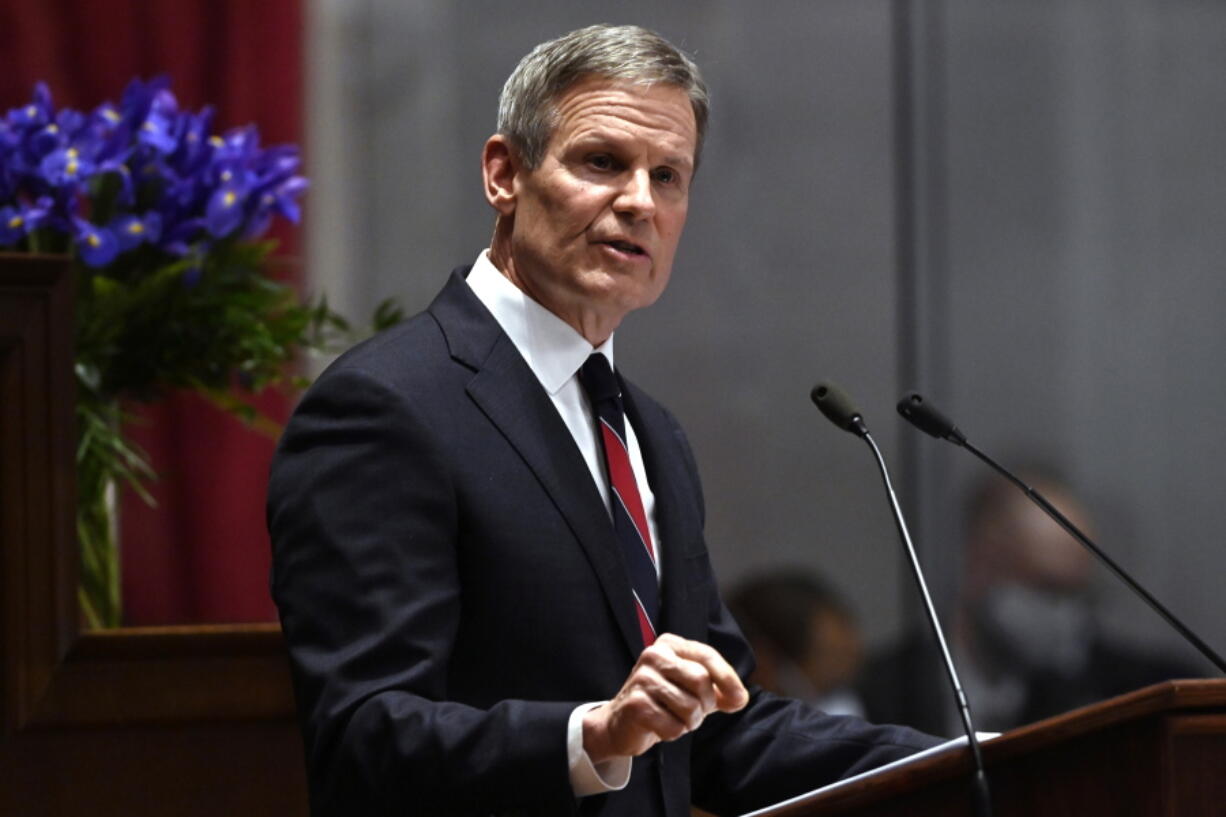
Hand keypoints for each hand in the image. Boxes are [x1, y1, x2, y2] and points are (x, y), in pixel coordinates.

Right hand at [582, 633, 748, 762]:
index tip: (739, 699)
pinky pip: (673, 726)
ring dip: (689, 722)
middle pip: (701, 681)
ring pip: (689, 707)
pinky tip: (660, 726)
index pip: (707, 656)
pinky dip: (673, 732)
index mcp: (670, 644)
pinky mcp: (635, 704)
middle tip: (695, 713)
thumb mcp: (694, 690)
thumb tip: (740, 698)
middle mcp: (653, 655)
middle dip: (705, 704)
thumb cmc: (663, 702)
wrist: (622, 723)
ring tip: (675, 718)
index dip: (728, 678)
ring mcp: (642, 678)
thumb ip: (721, 691)